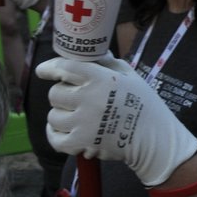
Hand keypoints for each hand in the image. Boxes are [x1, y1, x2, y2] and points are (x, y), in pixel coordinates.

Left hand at [36, 54, 196, 186]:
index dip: (50, 68)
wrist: (154, 137)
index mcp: (102, 79)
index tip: (42, 70)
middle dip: (62, 94)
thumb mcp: (131, 76)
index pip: (66, 68)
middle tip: (74, 98)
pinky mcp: (80, 143)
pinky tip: (61, 129)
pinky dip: (55, 134)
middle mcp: (90, 99)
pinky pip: (54, 138)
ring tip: (74, 116)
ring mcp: (83, 122)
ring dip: (61, 115)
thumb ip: (108, 63)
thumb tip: (90, 54)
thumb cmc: (144, 103)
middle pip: (55, 93)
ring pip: (53, 116)